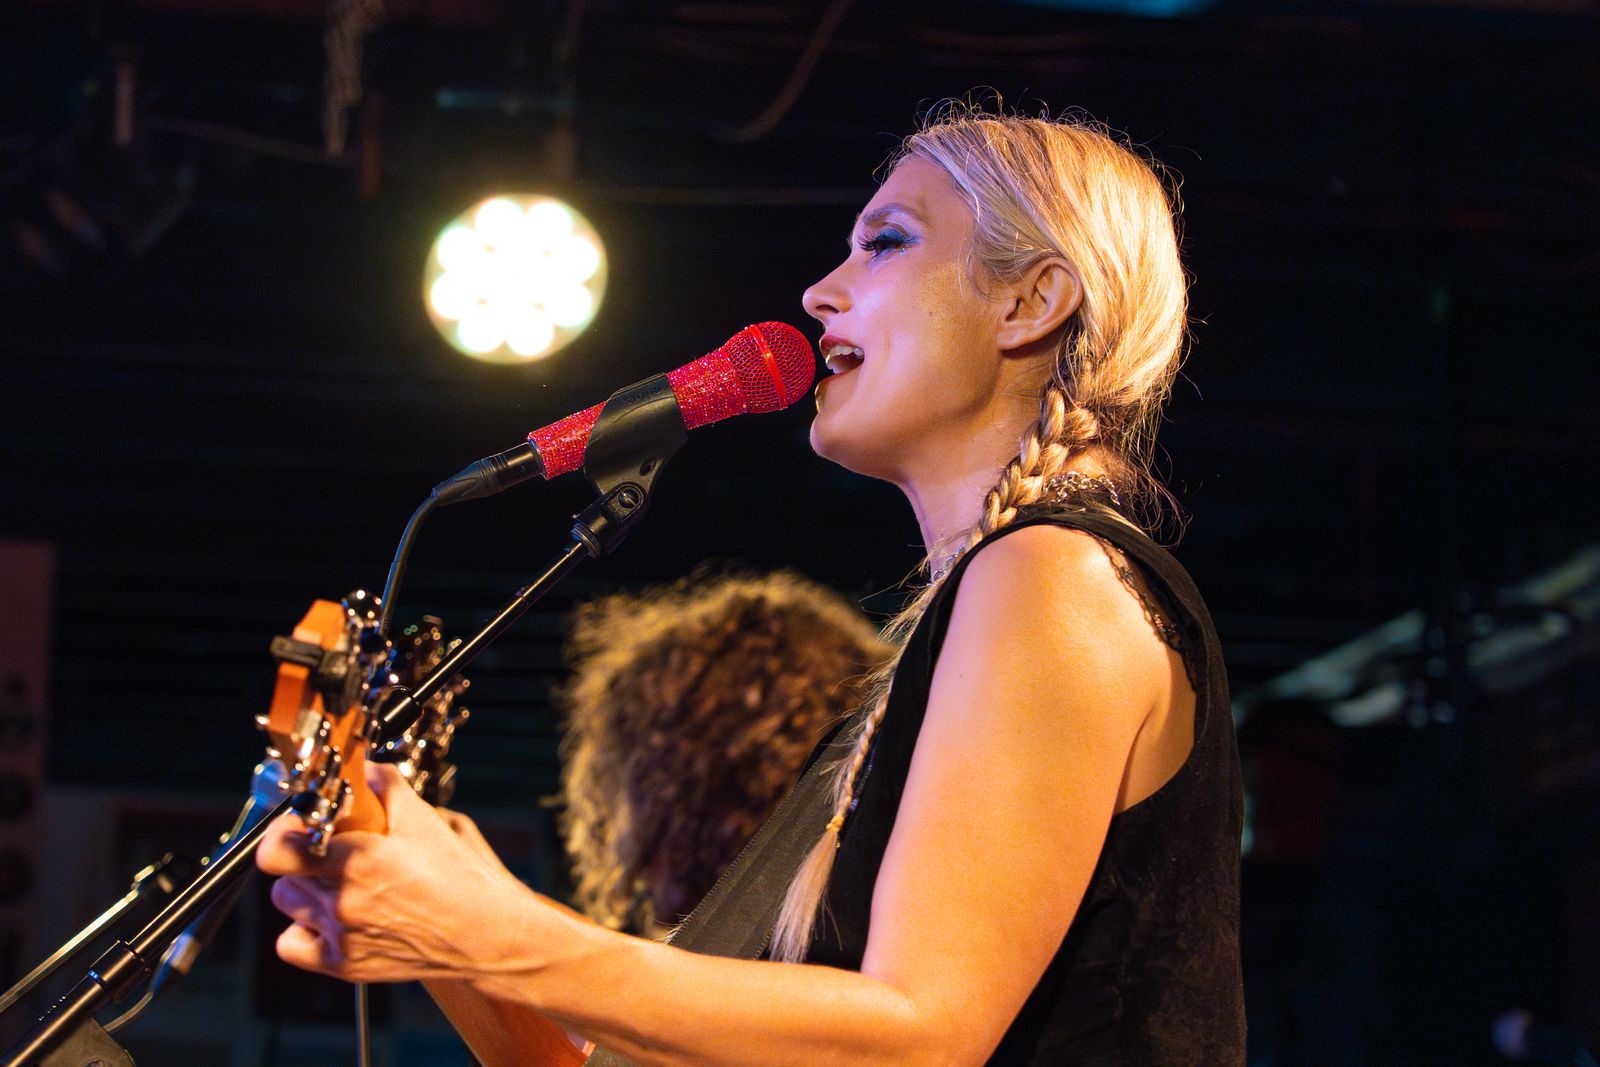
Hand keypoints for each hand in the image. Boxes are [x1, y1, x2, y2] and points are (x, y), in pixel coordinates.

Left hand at [256, 762, 538, 983]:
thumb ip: (385, 785)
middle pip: (283, 875)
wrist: (481, 933)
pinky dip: (304, 930)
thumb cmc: (458, 878)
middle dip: (301, 858)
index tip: (298, 826)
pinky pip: (292, 945)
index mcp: (358, 862)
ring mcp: (341, 936)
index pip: (276, 851)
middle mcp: (342, 902)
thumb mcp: (424, 819)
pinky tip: (330, 918)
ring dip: (304, 890)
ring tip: (336, 883)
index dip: (282, 833)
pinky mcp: (343, 964)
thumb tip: (364, 769)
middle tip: (326, 852)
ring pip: (288, 904)